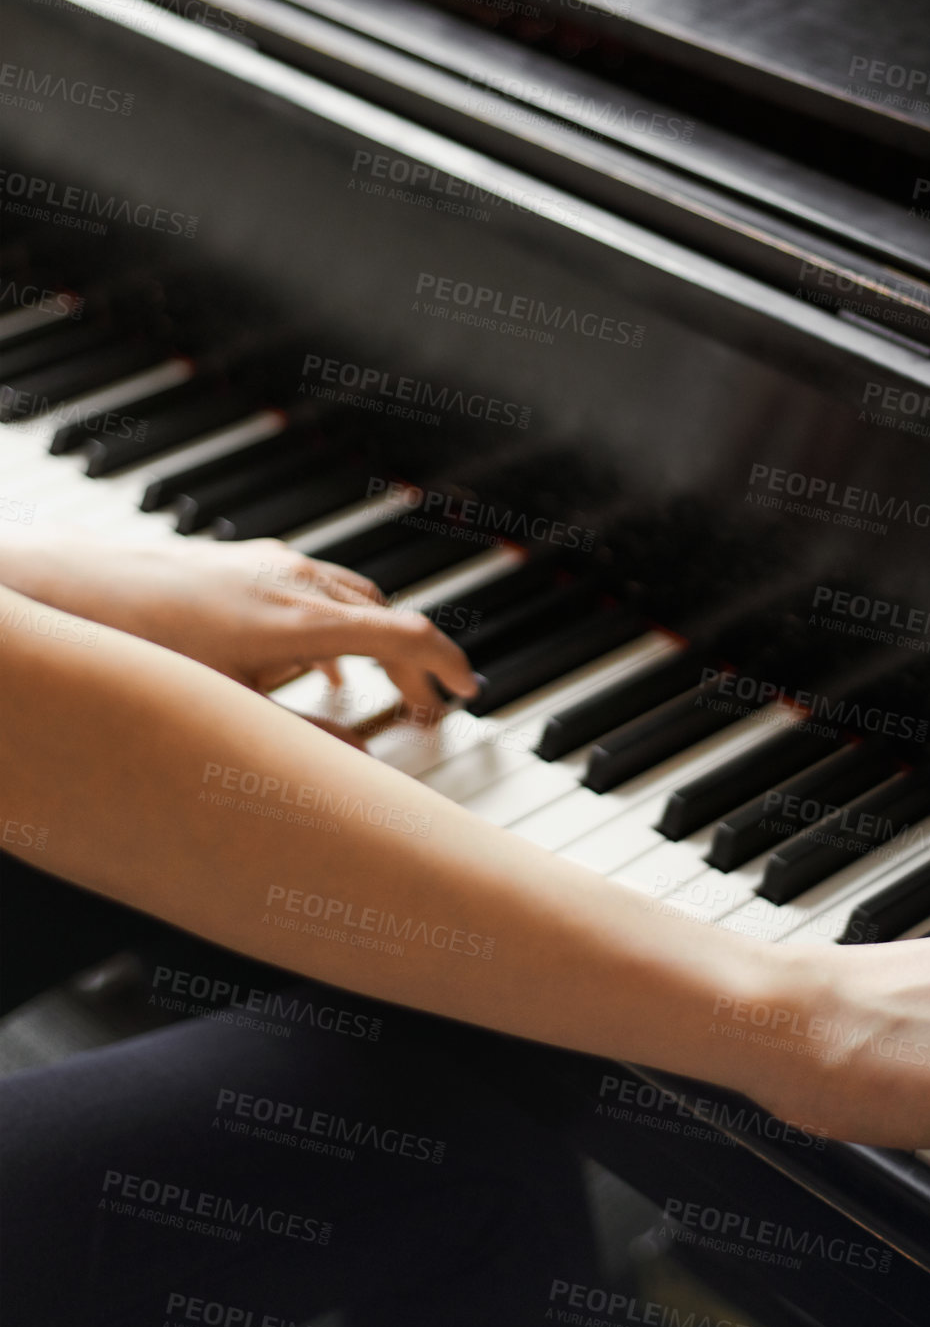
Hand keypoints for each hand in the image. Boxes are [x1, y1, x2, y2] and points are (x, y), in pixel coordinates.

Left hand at [0, 531, 475, 717]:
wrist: (64, 592)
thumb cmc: (136, 651)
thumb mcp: (224, 713)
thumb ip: (301, 742)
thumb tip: (359, 766)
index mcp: (301, 618)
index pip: (407, 633)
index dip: (448, 665)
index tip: (469, 692)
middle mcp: (295, 580)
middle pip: (388, 618)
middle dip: (417, 666)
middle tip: (431, 710)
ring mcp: (269, 564)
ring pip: (355, 600)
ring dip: (379, 643)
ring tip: (385, 690)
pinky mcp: (244, 561)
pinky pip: (317, 590)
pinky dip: (339, 626)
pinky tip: (322, 664)